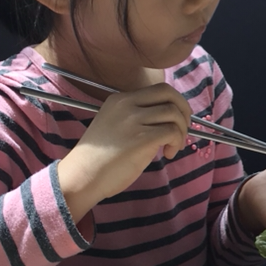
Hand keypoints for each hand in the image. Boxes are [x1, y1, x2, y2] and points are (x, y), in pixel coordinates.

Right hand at [57, 83, 190, 221]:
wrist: (81, 176)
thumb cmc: (99, 159)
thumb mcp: (115, 126)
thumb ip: (138, 118)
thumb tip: (167, 121)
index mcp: (120, 99)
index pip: (158, 89)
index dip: (174, 104)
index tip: (175, 121)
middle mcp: (127, 104)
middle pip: (169, 93)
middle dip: (184, 110)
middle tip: (182, 130)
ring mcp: (133, 120)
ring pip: (173, 114)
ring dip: (181, 131)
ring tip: (172, 147)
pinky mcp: (140, 138)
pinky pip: (171, 132)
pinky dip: (176, 143)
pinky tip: (168, 154)